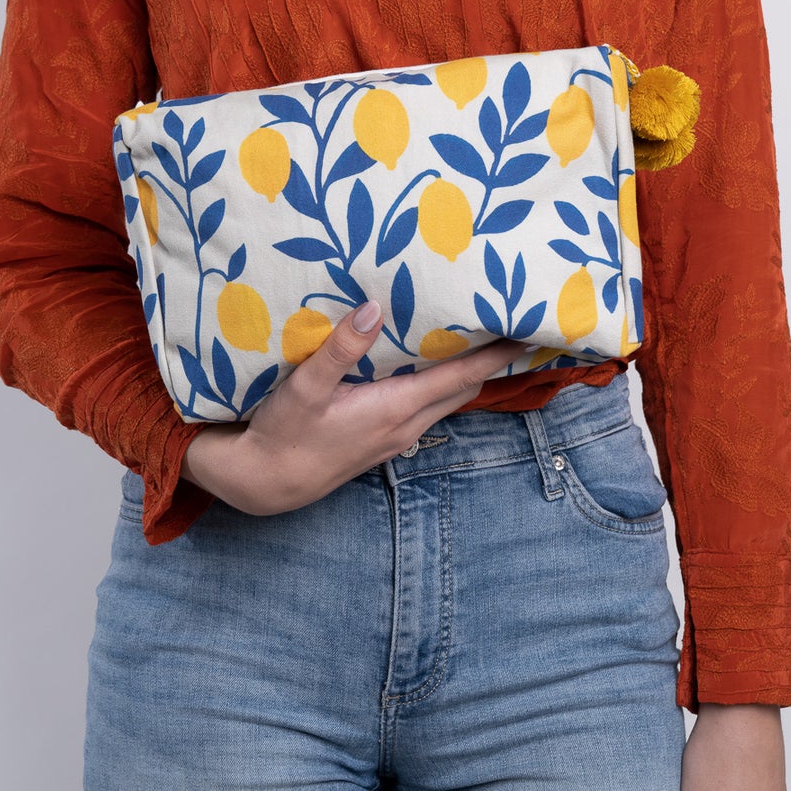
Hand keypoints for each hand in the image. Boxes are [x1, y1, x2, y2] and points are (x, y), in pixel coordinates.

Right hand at [178, 301, 526, 513]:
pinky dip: (441, 385)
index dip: (495, 354)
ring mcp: (397, 437)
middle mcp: (407, 425)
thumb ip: (340, 348)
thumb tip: (373, 308)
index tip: (524, 330)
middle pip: (463, 388)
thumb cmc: (284, 433)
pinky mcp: (384, 440)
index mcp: (395, 408)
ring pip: (447, 399)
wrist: (266, 482)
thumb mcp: (305, 388)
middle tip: (508, 321)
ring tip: (478, 337)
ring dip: (465, 371)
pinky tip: (430, 365)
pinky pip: (428, 407)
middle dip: (490, 358)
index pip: (460, 376)